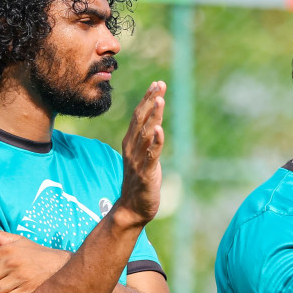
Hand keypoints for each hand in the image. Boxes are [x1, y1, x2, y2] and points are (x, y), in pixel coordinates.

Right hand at [116, 82, 166, 227]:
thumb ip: (148, 141)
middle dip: (150, 101)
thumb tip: (156, 125)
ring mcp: (138, 160)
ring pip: (146, 134)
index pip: (139, 116)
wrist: (133, 208)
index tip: (156, 84)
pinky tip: (160, 130)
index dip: (147, 99)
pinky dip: (156, 142)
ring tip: (160, 100)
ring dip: (153, 116)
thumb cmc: (140, 182)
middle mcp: (132, 148)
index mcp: (131, 142)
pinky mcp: (146, 173)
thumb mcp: (143, 157)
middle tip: (159, 84)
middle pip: (141, 120)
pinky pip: (151, 155)